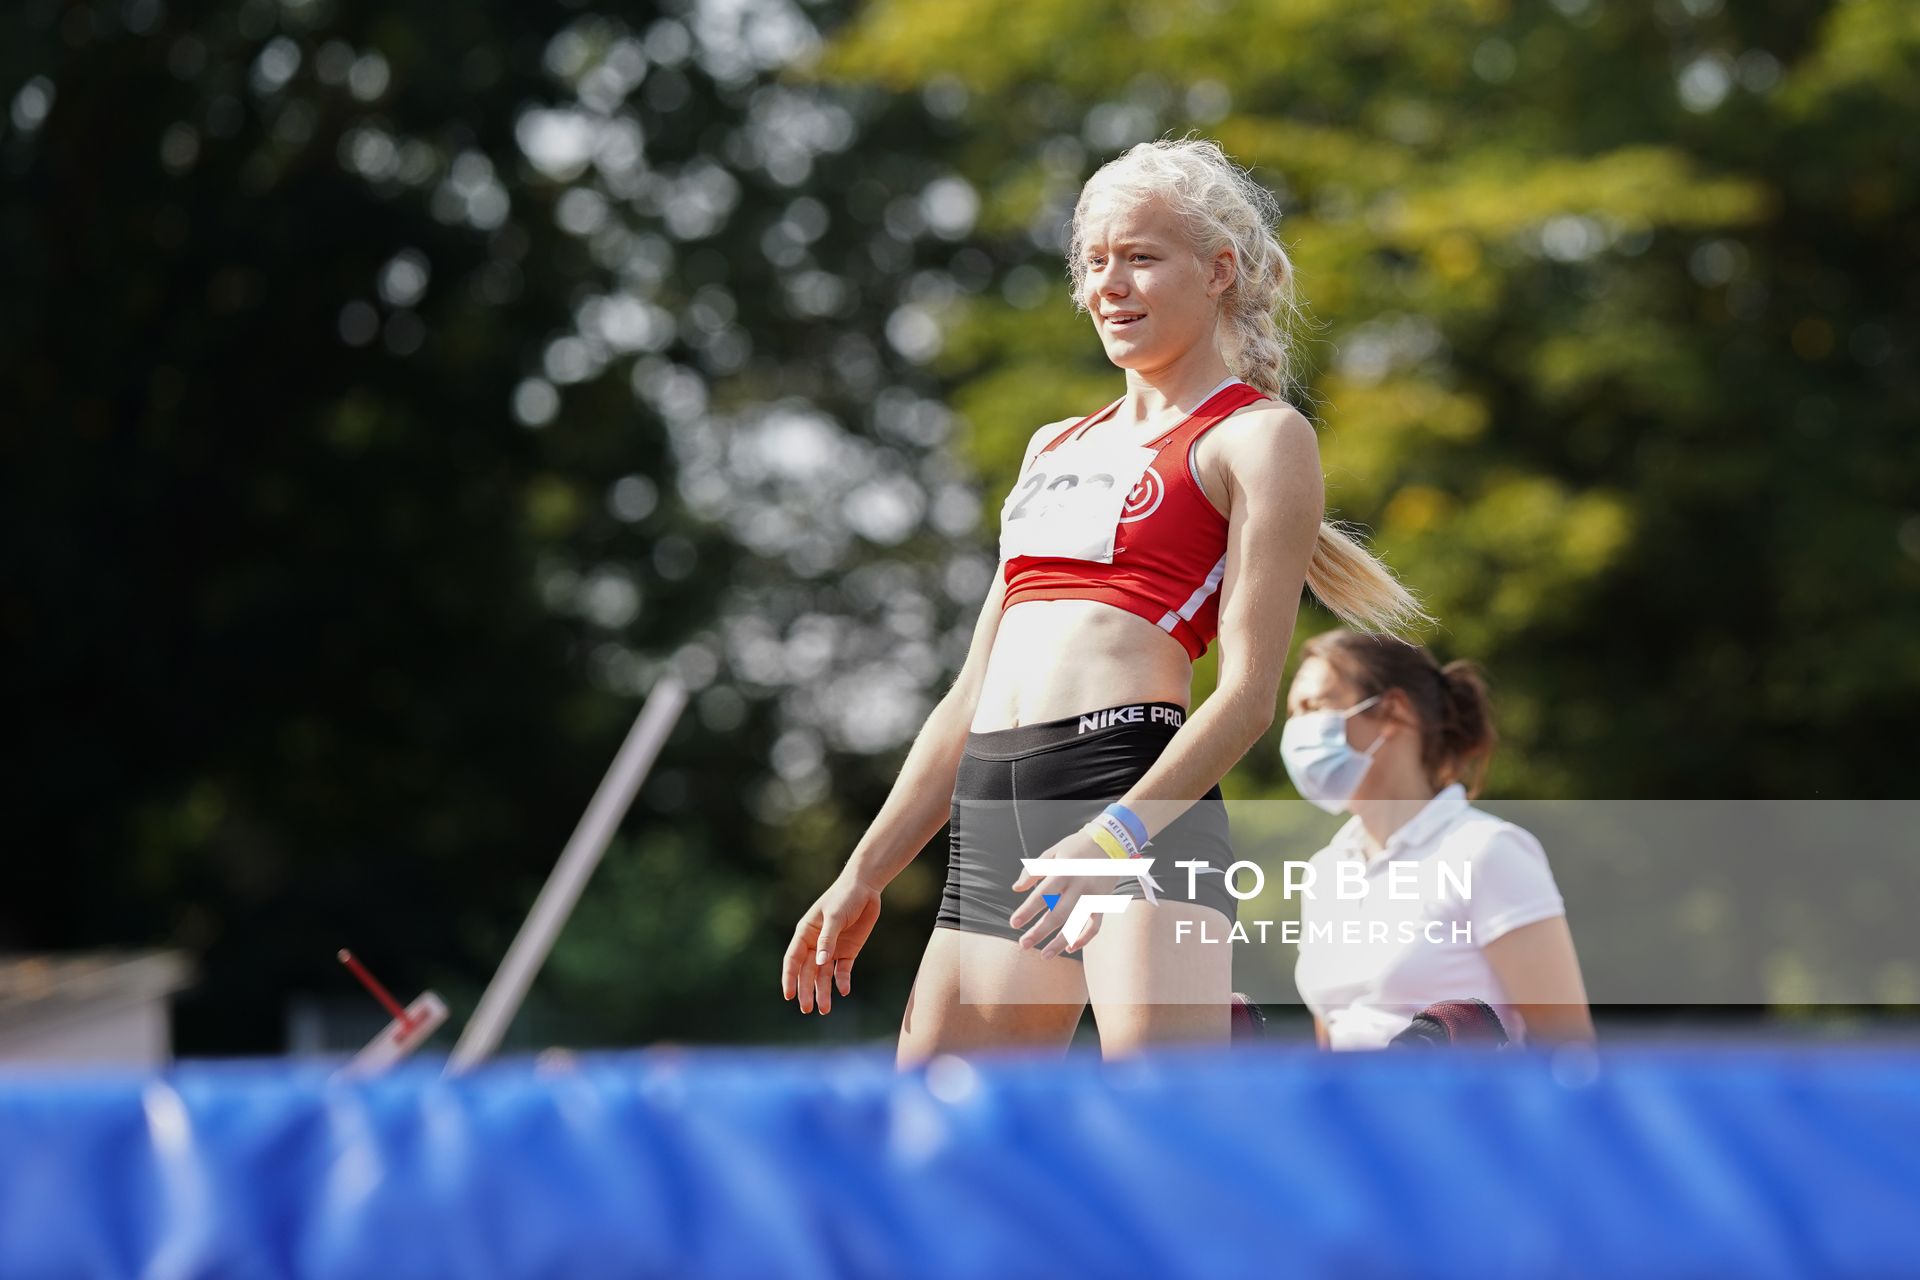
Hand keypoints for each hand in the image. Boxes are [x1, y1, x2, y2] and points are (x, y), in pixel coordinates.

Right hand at [782, 872, 882, 1014]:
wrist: (866, 888)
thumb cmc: (844, 897)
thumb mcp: (834, 916)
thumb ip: (828, 939)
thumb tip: (820, 963)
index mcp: (805, 933)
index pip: (793, 959)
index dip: (789, 977)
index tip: (788, 995)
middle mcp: (816, 944)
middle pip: (808, 972)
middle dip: (806, 990)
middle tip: (807, 1009)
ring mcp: (832, 949)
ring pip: (824, 975)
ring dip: (823, 991)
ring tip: (824, 1010)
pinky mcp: (848, 952)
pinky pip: (842, 970)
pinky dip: (842, 981)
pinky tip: (843, 991)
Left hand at [1008, 828, 1118, 957]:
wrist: (1110, 842)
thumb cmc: (1075, 848)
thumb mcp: (1052, 852)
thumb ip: (1033, 870)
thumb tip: (1016, 889)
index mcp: (1064, 871)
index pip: (1042, 894)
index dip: (1027, 910)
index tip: (1014, 923)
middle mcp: (1080, 885)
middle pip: (1058, 914)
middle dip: (1040, 931)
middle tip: (1023, 945)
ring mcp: (1094, 896)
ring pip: (1076, 924)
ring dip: (1059, 942)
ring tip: (1044, 956)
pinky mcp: (1103, 903)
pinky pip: (1095, 926)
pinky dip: (1084, 939)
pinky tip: (1069, 948)